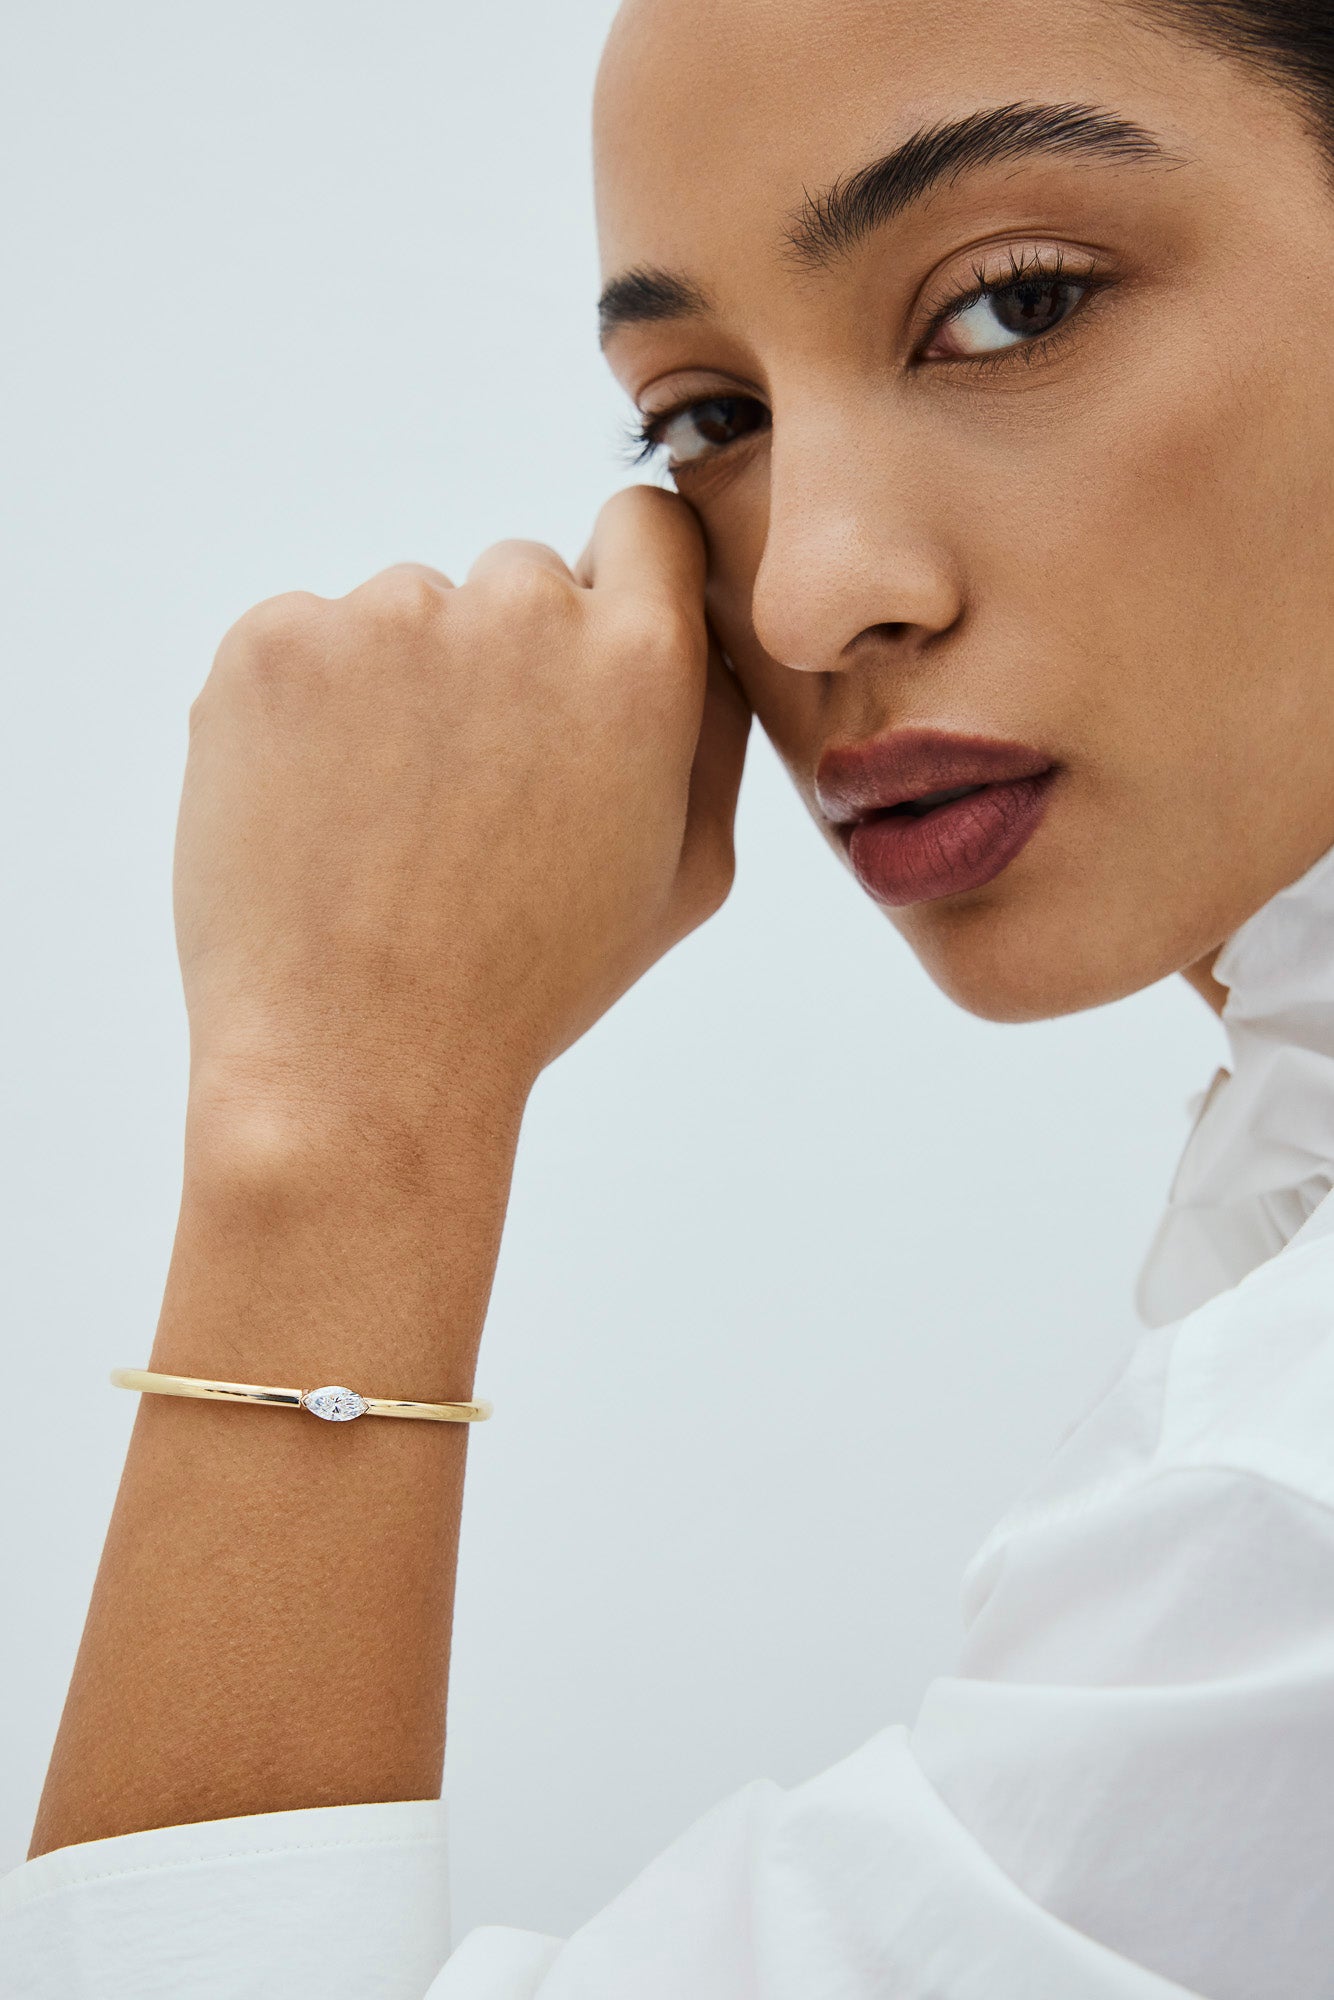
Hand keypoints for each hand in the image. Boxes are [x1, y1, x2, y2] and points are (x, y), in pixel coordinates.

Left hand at [175, 486, 750, 1134]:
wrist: (356, 1062)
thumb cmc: (531, 984)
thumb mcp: (686, 878)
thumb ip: (708, 731)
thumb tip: (695, 631)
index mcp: (637, 661)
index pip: (643, 529)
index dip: (617, 589)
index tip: (581, 656)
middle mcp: (517, 608)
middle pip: (518, 580)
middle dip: (505, 664)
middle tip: (474, 799)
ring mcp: (383, 616)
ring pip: (404, 617)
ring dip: (401, 690)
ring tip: (389, 827)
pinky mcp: (272, 643)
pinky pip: (306, 642)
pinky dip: (310, 711)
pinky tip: (321, 815)